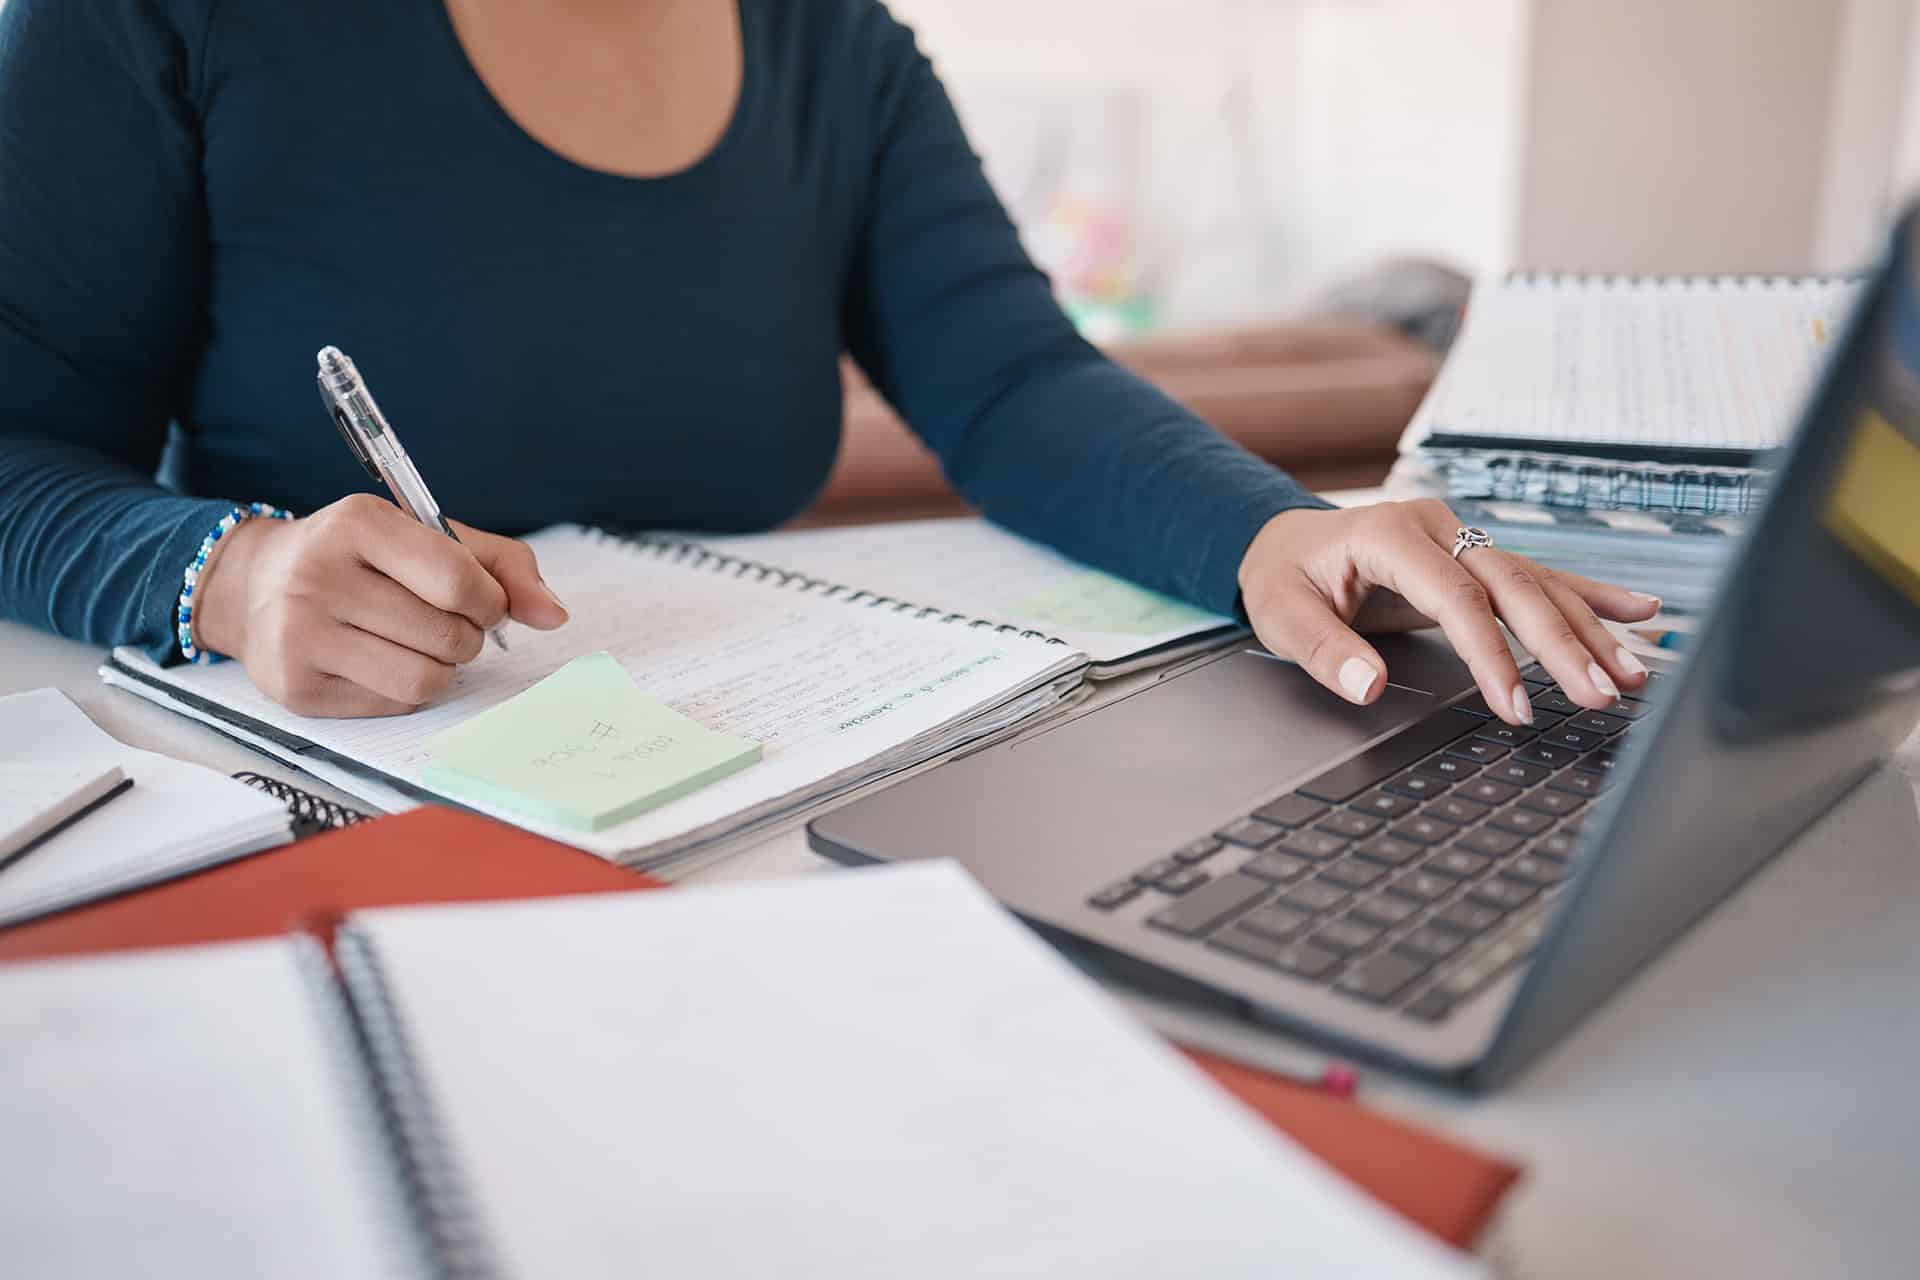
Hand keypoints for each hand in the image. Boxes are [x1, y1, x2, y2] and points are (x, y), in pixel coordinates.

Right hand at [193, 494, 568, 716]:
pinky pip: (394, 704)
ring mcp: (300, 635)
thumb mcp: (427, 538)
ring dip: (443, 668)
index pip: (458, 580)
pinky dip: (407, 688)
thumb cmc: (361, 559)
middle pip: (447, 635)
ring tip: (418, 644)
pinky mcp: (296, 687)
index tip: (484, 602)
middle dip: (466, 636)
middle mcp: (318, 576)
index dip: (491, 601)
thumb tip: (555, 615)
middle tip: (444, 623)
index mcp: (358, 524)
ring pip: (425, 679)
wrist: (255, 586)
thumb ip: (502, 566)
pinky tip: (380, 661)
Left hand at [1238, 500, 1660, 724]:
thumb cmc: (1285, 575)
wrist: (1284, 541)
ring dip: (1587, 629)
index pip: (1456, 598)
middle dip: (1562, 644)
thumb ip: (1323, 649)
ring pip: (1536, 582)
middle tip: (1601, 694)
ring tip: (1632, 671)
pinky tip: (1638, 611)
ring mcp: (1461, 536)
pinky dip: (1588, 597)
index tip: (1514, 704)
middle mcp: (1437, 527)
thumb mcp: (1282, 612)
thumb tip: (1366, 686)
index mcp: (1390, 534)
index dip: (1491, 654)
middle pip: (1513, 586)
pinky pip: (1539, 575)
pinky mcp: (1475, 554)